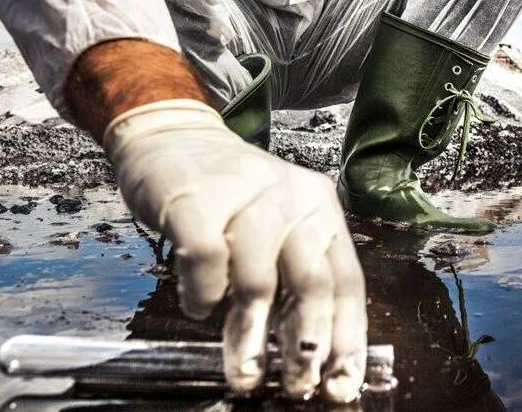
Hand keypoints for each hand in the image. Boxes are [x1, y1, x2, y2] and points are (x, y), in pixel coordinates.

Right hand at [104, 100, 366, 401]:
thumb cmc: (229, 194)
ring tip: (244, 370)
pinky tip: (198, 307)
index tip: (341, 384)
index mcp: (320, 209)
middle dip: (305, 345)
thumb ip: (294, 278)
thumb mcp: (278, 227)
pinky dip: (203, 296)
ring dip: (250, 336)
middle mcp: (292, 198)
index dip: (346, 337)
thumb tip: (312, 353)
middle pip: (312, 282)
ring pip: (259, 279)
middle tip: (295, 387)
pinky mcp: (195, 199)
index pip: (346, 280)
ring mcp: (245, 196)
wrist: (174, 134)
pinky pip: (207, 262)